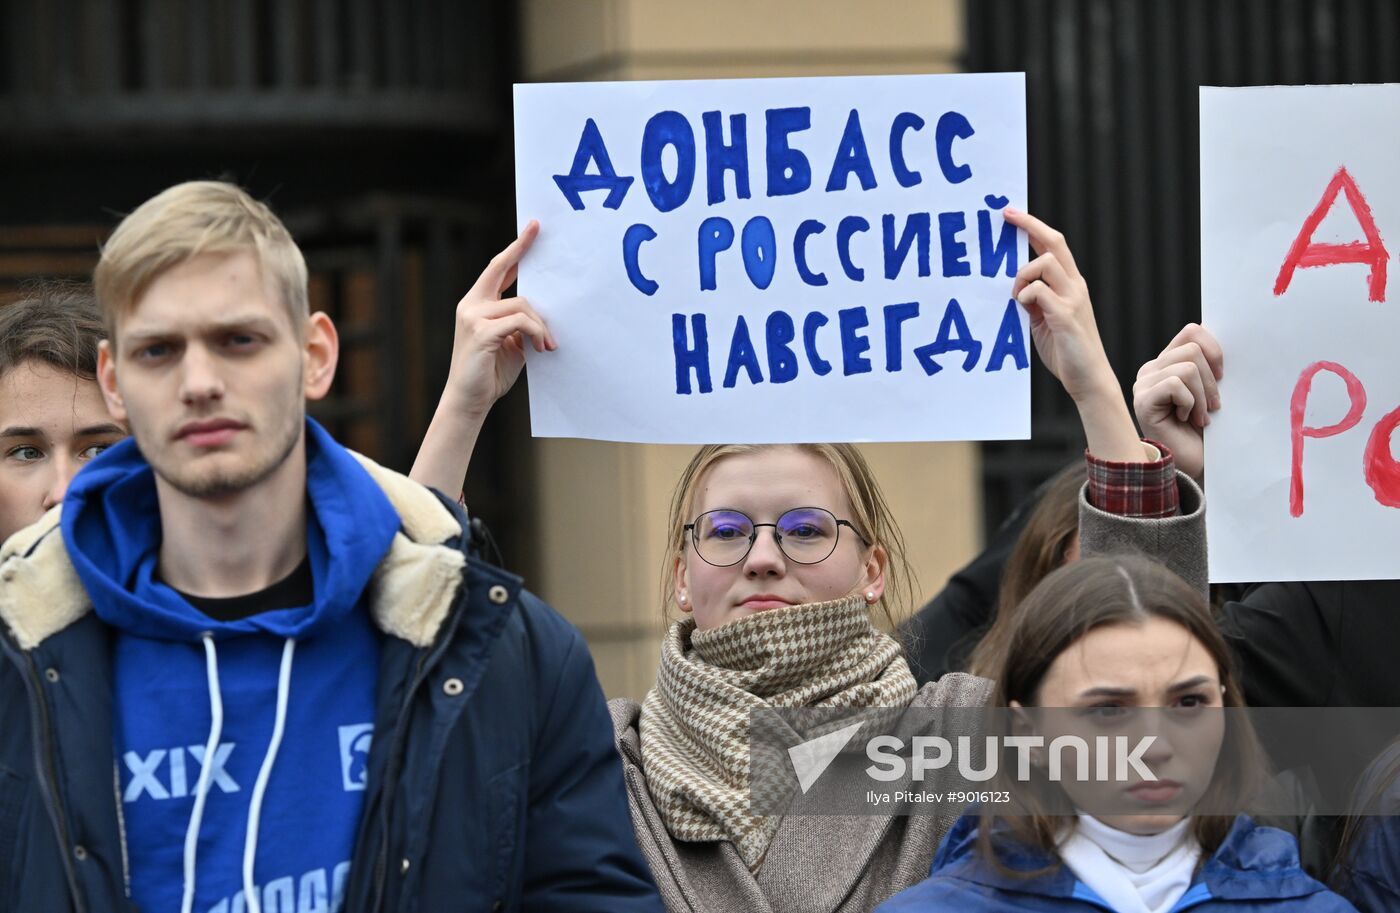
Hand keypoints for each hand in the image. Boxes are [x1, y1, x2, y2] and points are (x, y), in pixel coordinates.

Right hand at [443, 220, 555, 420]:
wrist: (470, 399)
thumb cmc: (490, 372)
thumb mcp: (510, 342)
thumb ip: (520, 322)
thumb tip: (542, 311)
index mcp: (477, 304)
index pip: (497, 269)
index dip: (515, 248)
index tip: (531, 228)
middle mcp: (471, 304)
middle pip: (501, 268)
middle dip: (520, 247)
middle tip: (537, 229)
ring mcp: (473, 316)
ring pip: (522, 304)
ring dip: (542, 325)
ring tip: (547, 345)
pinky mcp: (481, 331)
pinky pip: (520, 321)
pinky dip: (536, 333)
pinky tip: (540, 348)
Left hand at [1006, 209, 1145, 461]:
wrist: (1088, 380)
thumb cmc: (1066, 351)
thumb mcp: (1044, 320)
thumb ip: (1035, 301)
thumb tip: (1017, 288)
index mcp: (1071, 284)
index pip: (1054, 244)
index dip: (1034, 226)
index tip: (1011, 214)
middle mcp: (1075, 285)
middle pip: (1054, 242)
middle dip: (1029, 225)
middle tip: (1006, 217)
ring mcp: (1073, 299)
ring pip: (1043, 262)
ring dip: (1021, 274)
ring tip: (1015, 296)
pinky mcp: (1065, 315)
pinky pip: (1039, 291)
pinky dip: (1025, 294)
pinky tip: (1021, 307)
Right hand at [1132, 324, 1222, 482]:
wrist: (1192, 464)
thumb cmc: (1204, 431)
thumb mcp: (1212, 391)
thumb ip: (1210, 366)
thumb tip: (1226, 338)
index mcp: (1167, 362)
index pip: (1192, 331)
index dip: (1214, 349)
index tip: (1222, 376)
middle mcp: (1151, 369)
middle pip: (1192, 348)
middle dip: (1211, 380)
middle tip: (1213, 406)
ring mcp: (1144, 384)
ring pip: (1187, 367)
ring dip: (1202, 396)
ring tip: (1200, 417)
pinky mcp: (1142, 400)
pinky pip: (1176, 385)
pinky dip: (1190, 404)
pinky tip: (1186, 420)